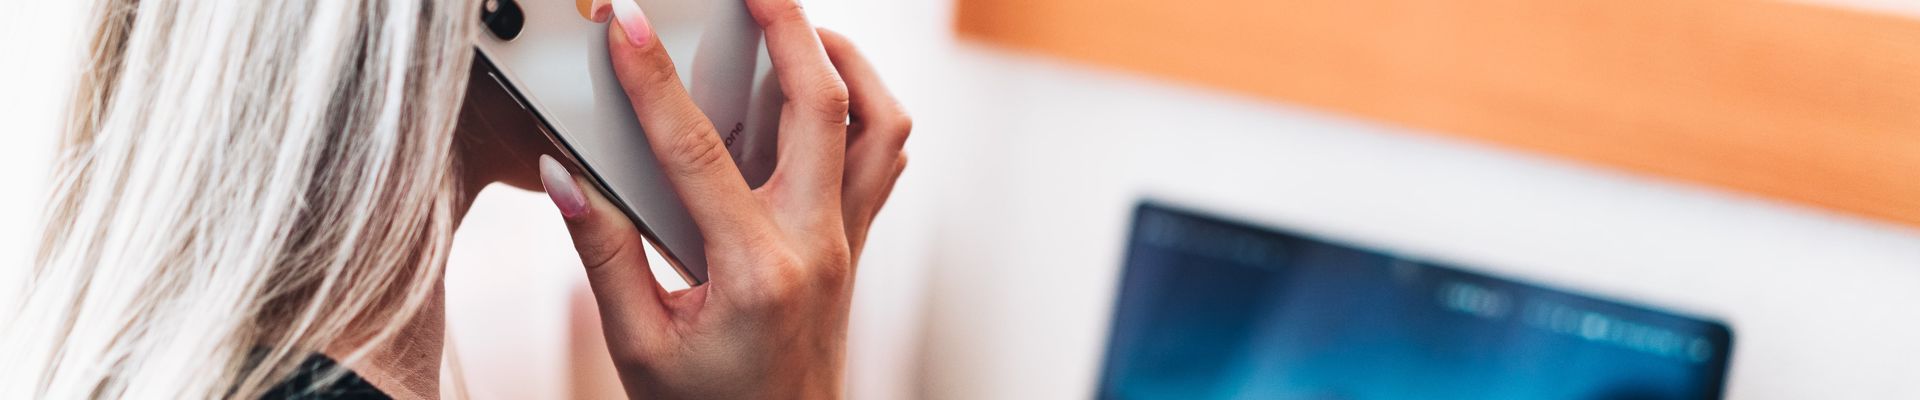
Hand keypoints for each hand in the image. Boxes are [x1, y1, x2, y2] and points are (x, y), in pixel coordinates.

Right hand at [537, 0, 910, 397]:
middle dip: (787, 28)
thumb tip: (568, 174)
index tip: (625, 22)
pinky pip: (885, 158)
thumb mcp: (637, 344)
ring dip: (845, 61)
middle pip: (822, 105)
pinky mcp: (855, 246)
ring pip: (880, 123)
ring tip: (797, 28)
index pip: (697, 149)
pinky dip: (864, 108)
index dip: (654, 79)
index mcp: (753, 271)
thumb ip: (603, 254)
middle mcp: (815, 245)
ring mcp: (846, 243)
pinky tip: (822, 92)